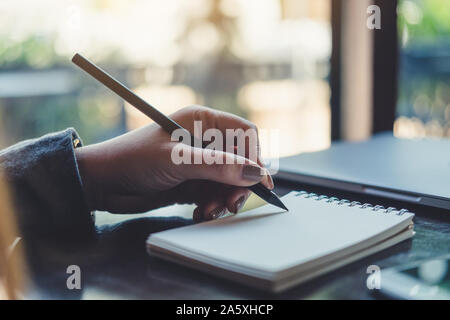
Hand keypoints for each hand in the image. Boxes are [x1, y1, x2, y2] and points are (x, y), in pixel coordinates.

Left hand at [75, 105, 272, 220]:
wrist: (102, 183)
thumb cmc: (134, 160)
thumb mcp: (178, 161)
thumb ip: (218, 167)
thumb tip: (257, 174)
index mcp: (202, 122)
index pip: (244, 134)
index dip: (254, 156)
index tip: (255, 181)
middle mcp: (204, 141)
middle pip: (240, 161)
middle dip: (238, 184)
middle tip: (230, 203)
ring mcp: (199, 163)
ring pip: (228, 182)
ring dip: (223, 199)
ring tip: (208, 211)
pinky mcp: (192, 183)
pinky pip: (214, 195)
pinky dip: (211, 206)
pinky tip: (198, 213)